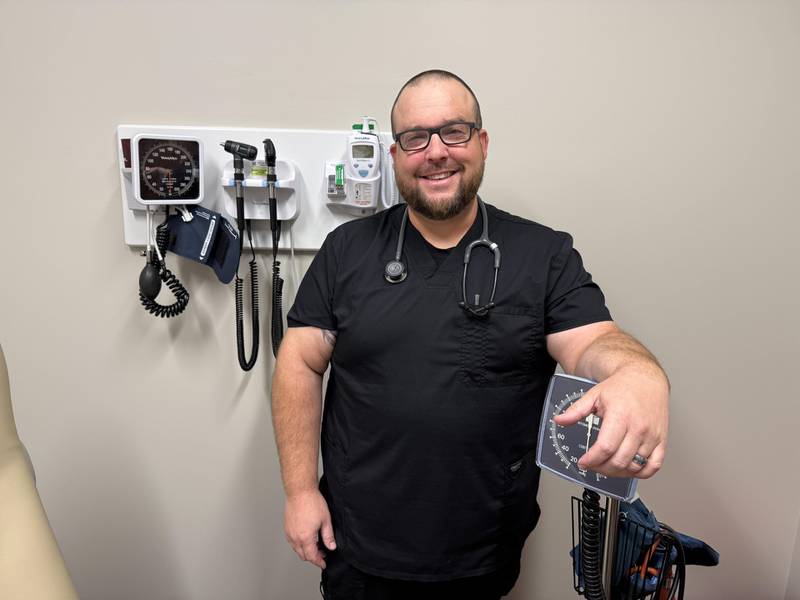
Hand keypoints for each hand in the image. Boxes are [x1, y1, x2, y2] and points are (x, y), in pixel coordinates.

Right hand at [284, 489, 336, 568]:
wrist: (300, 491)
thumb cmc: (312, 502)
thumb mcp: (325, 520)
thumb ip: (328, 536)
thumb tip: (331, 547)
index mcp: (305, 537)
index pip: (312, 556)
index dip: (319, 562)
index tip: (323, 563)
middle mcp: (295, 537)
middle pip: (303, 555)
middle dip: (313, 557)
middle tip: (322, 553)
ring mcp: (289, 533)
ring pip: (297, 549)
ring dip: (305, 550)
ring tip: (315, 545)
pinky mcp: (286, 528)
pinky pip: (292, 542)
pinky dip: (299, 544)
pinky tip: (306, 538)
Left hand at [553, 366, 668, 478]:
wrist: (645, 378)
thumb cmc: (621, 387)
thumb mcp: (594, 395)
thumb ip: (576, 410)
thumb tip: (559, 420)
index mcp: (620, 417)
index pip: (605, 448)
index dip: (592, 460)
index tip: (583, 463)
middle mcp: (638, 428)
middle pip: (619, 461)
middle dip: (602, 468)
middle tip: (593, 465)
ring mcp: (652, 436)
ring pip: (635, 466)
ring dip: (618, 472)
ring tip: (607, 466)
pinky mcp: (662, 440)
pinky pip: (654, 465)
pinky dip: (642, 473)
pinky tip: (629, 468)